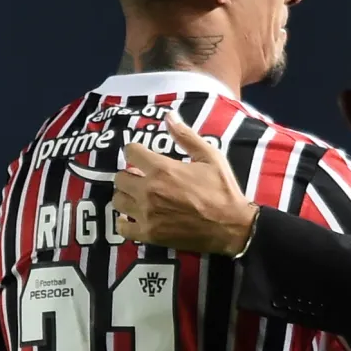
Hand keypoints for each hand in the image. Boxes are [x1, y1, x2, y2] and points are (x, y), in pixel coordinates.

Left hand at [113, 113, 257, 254]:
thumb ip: (186, 137)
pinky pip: (122, 227)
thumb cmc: (223, 190)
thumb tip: (168, 116)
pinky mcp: (149, 234)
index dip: (136, 152)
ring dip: (127, 196)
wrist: (232, 225)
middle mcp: (149, 190)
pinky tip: (135, 218)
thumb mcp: (211, 157)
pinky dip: (125, 222)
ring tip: (139, 198)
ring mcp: (147, 214)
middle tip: (144, 179)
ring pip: (118, 200)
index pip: (131, 152)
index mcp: (162, 169)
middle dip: (131, 175)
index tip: (143, 157)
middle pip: (120, 177)